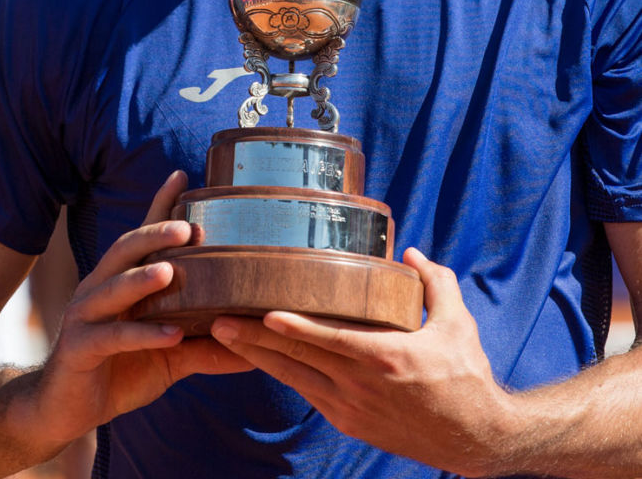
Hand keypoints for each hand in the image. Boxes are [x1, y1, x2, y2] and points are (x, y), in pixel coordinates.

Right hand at [27, 172, 252, 450]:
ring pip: (113, 287)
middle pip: (126, 250)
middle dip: (154, 234)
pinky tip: (171, 335)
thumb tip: (255, 347)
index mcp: (121, 279)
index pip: (142, 234)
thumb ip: (206, 347)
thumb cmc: (122, 371)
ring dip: (141, 278)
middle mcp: (100, 288)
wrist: (67, 411)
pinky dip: (141, 335)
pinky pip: (111, 337)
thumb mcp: (171, 358)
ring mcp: (86, 316)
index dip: (160, 204)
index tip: (182, 175)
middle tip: (187, 227)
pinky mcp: (79, 349)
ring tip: (170, 271)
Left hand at [211, 249, 515, 475]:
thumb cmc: (467, 376)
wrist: (474, 438)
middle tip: (218, 322)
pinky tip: (263, 361)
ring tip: (225, 338)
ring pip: (295, 379)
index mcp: (385, 357)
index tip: (263, 314)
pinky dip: (284, 375)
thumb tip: (411, 254)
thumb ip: (434, 283)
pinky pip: (310, 394)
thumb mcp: (458, 323)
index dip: (293, 329)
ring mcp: (352, 410)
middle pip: (297, 360)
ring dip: (258, 359)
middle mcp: (360, 386)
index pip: (328, 340)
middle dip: (253, 341)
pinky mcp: (351, 424)